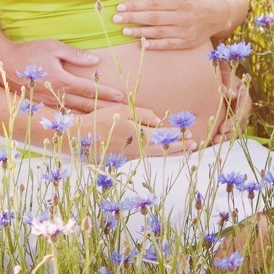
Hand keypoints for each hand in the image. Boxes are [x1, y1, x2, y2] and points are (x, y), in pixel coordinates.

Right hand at [0, 38, 124, 111]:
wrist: (2, 62)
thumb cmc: (29, 51)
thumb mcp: (53, 47)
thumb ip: (75, 55)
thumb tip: (95, 60)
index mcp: (62, 80)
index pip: (90, 90)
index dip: (106, 94)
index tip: (121, 97)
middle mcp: (56, 95)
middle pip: (85, 105)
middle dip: (104, 108)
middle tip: (121, 112)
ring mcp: (47, 103)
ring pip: (73, 114)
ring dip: (91, 117)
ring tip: (107, 120)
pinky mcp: (39, 106)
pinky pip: (60, 116)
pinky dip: (73, 120)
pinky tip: (82, 124)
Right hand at [76, 102, 197, 159]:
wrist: (78, 139)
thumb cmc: (99, 121)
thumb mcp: (121, 111)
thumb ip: (142, 115)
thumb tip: (158, 121)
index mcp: (138, 135)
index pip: (164, 136)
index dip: (177, 135)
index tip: (189, 134)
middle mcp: (137, 149)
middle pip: (164, 149)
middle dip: (179, 147)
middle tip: (194, 145)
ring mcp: (130, 158)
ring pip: (155, 156)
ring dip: (169, 153)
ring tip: (183, 150)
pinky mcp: (123, 162)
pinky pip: (143, 158)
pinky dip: (154, 155)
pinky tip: (160, 152)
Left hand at [111, 0, 228, 49]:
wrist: (219, 13)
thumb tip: (144, 2)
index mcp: (181, 1)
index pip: (153, 4)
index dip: (135, 6)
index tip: (120, 7)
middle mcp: (184, 16)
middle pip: (153, 18)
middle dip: (133, 18)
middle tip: (116, 19)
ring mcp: (186, 31)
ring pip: (159, 33)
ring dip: (139, 32)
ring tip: (124, 31)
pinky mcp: (188, 43)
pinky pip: (169, 45)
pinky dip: (155, 45)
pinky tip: (142, 44)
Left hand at [206, 61, 251, 144]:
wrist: (218, 79)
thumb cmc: (221, 76)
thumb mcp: (226, 77)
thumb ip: (228, 85)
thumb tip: (232, 95)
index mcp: (244, 98)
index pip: (243, 111)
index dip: (234, 121)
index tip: (223, 127)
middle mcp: (243, 109)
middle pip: (240, 124)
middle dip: (229, 133)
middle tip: (217, 138)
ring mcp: (237, 116)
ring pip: (235, 130)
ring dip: (225, 137)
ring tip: (213, 142)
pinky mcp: (229, 121)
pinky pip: (228, 131)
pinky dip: (221, 136)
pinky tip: (210, 140)